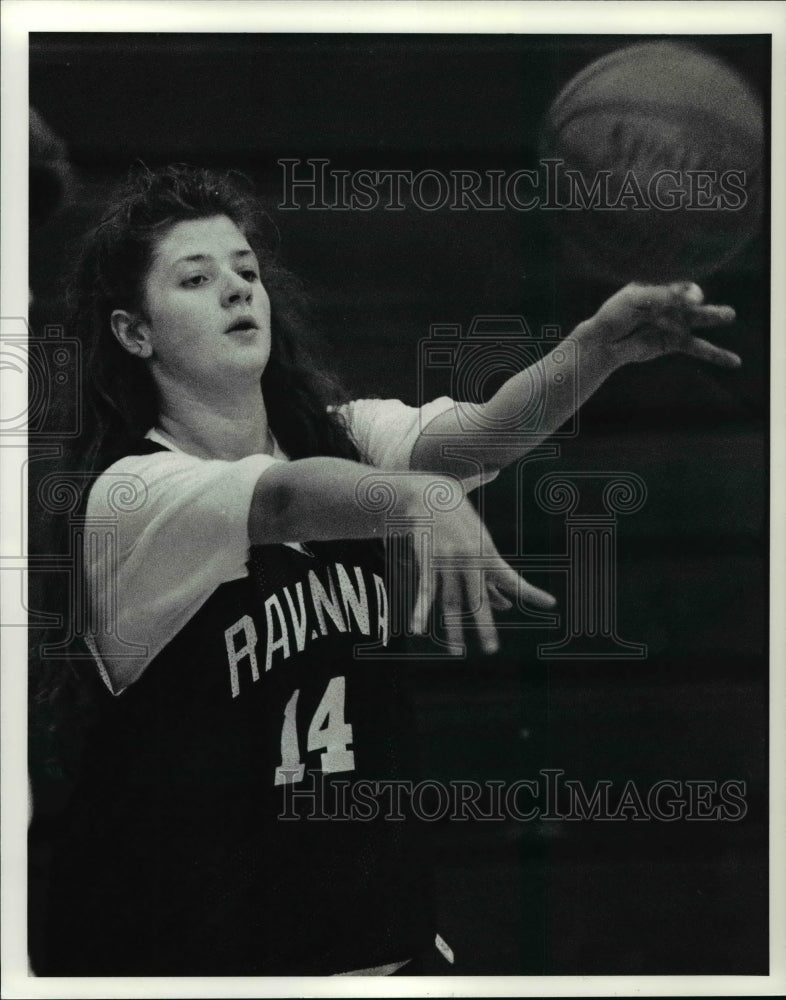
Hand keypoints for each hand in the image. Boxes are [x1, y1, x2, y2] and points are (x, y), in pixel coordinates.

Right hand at [409, 495, 555, 655]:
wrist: (431, 494)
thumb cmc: (461, 522)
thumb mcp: (480, 542)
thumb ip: (490, 574)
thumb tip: (504, 604)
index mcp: (488, 553)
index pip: (513, 579)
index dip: (532, 593)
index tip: (551, 604)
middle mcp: (470, 560)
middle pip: (477, 600)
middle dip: (484, 626)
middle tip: (491, 650)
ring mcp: (447, 561)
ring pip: (450, 602)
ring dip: (453, 629)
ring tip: (456, 651)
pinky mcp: (427, 561)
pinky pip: (424, 592)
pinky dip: (420, 611)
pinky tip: (418, 629)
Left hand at [575, 281, 739, 368]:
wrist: (603, 343)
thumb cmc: (614, 316)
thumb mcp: (635, 300)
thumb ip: (663, 296)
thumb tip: (694, 296)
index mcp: (658, 287)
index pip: (679, 287)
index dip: (686, 293)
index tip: (692, 300)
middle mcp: (669, 304)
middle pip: (692, 302)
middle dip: (704, 304)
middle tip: (723, 309)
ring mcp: (672, 323)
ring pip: (697, 321)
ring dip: (713, 318)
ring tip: (730, 315)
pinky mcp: (672, 343)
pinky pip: (696, 347)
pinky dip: (713, 354)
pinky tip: (732, 360)